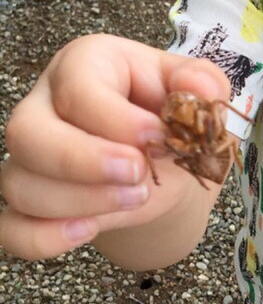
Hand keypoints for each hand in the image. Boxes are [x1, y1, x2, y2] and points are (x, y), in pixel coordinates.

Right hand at [0, 34, 231, 259]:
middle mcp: (44, 105)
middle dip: (84, 161)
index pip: (77, 87)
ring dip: (81, 201)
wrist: (163, 163)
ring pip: (19, 184)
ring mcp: (31, 157)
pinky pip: (12, 227)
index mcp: (85, 65)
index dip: (117, 119)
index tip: (158, 136)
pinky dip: (43, 238)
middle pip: (26, 133)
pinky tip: (87, 231)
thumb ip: (201, 83)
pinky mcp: (31, 201)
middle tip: (139, 173)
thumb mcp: (194, 90)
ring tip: (136, 198)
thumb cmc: (170, 117)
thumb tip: (200, 88)